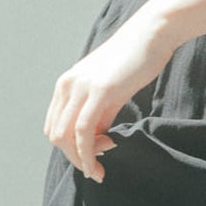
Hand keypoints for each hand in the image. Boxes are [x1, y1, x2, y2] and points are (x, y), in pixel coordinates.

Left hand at [43, 10, 175, 182]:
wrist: (151, 34)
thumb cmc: (134, 62)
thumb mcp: (110, 91)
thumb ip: (99, 114)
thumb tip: (96, 141)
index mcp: (66, 84)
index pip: (54, 126)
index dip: (69, 149)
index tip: (94, 156)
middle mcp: (67, 85)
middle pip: (56, 135)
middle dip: (74, 159)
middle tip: (96, 170)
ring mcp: (81, 87)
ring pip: (66, 137)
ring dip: (81, 160)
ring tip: (98, 170)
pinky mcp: (100, 91)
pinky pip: (84, 131)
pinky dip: (88, 153)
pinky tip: (100, 161)